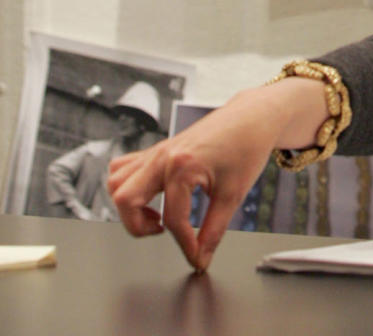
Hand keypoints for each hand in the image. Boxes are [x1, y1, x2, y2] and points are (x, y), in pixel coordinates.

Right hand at [108, 79, 329, 271]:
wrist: (252, 117)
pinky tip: (154, 197)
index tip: (196, 258)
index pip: (172, 220)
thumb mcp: (233, 195)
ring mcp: (157, 150)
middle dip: (138, 226)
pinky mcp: (158, 149)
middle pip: (125, 199)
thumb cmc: (247, 147)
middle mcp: (162, 156)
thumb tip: (200, 258)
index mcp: (182, 165)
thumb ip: (213, 231)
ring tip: (157, 215)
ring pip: (117, 181)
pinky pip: (125, 167)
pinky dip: (129, 186)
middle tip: (163, 232)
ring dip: (129, 206)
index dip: (185, 246)